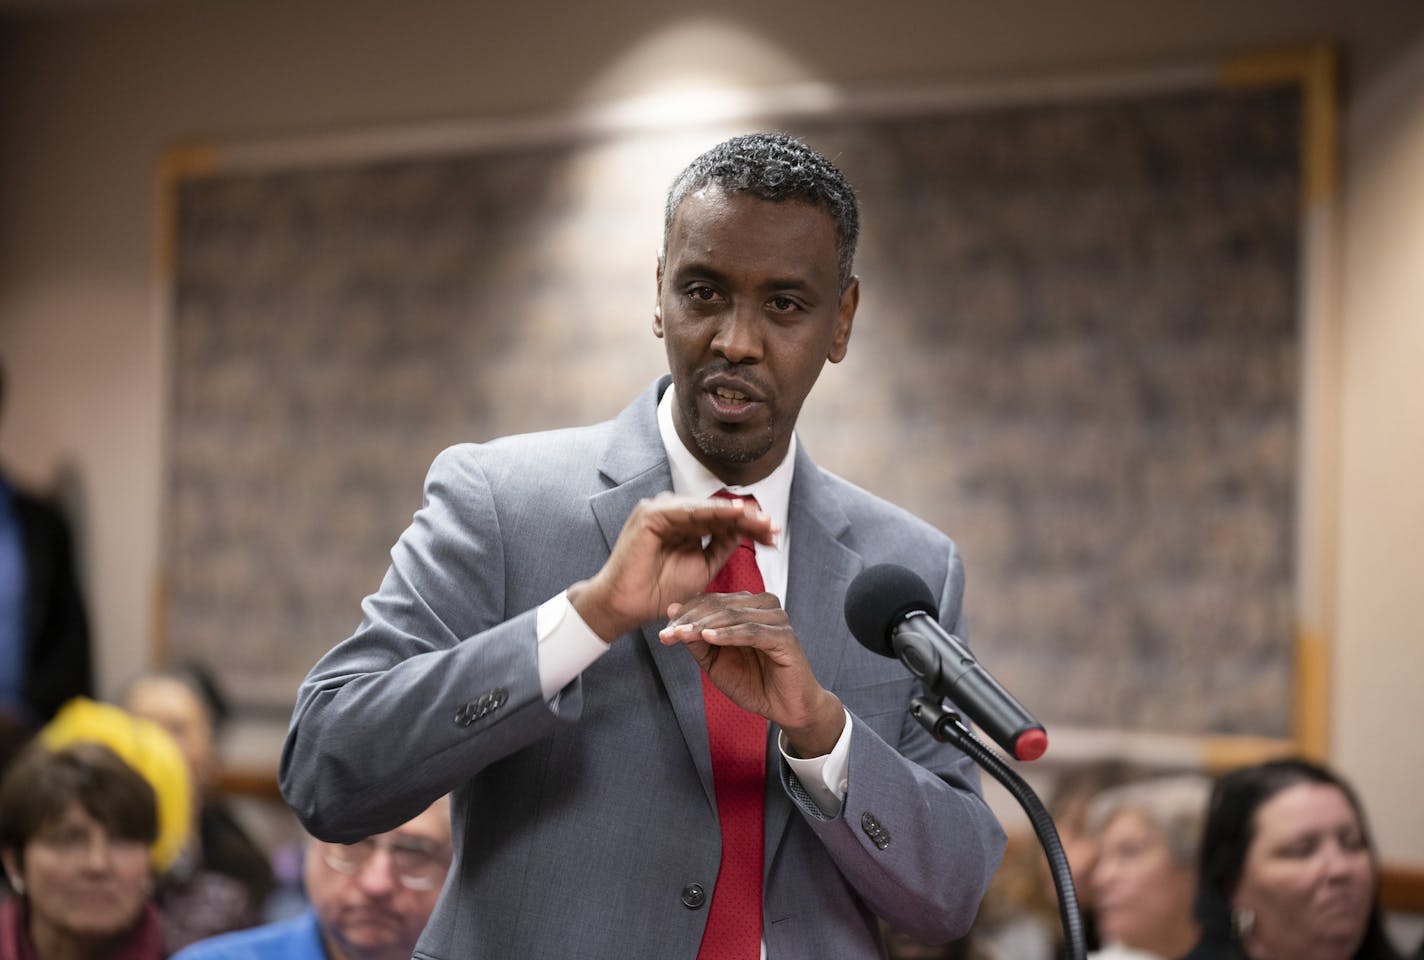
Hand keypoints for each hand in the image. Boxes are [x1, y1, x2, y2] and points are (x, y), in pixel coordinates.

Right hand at [568, 493, 777, 642]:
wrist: (627, 606)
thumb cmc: (659, 591)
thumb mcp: (702, 567)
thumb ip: (721, 547)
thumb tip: (747, 531)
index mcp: (685, 525)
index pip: (723, 521)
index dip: (749, 527)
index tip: (773, 536)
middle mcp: (674, 513)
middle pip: (718, 512)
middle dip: (747, 519)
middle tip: (773, 526)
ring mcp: (661, 511)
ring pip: (706, 508)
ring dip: (735, 513)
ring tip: (759, 518)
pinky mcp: (651, 515)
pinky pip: (687, 511)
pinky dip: (711, 511)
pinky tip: (734, 513)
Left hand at [659, 592, 844, 756]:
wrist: (785, 708)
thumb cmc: (753, 682)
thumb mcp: (715, 662)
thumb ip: (696, 638)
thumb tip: (672, 609)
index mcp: (747, 606)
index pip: (710, 602)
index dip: (685, 615)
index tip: (663, 632)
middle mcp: (763, 606)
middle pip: (719, 606)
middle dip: (690, 620)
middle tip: (667, 634)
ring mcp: (776, 619)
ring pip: (733, 615)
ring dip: (704, 625)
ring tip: (681, 635)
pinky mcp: (785, 637)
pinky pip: (751, 632)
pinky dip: (728, 634)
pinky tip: (708, 637)